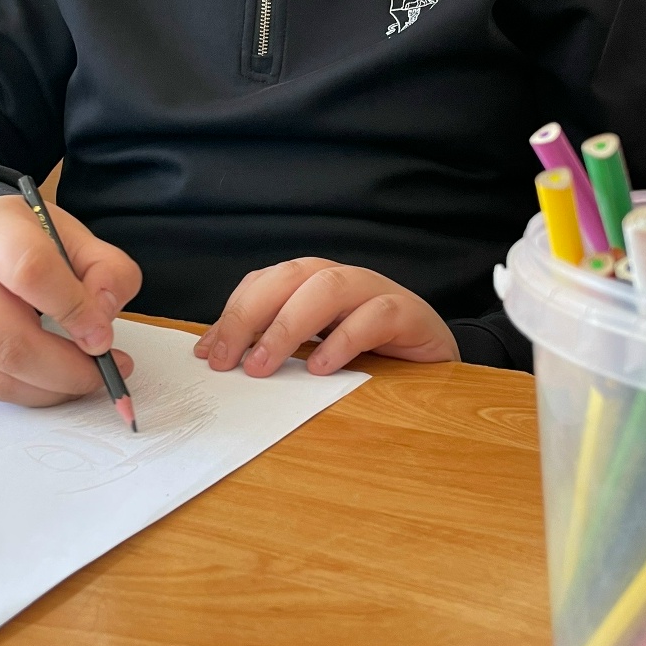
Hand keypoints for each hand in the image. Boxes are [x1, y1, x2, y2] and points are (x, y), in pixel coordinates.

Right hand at [0, 194, 141, 406]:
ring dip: (50, 388)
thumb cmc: (24, 242)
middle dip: (65, 367)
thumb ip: (105, 269)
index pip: (29, 271)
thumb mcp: (73, 237)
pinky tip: (56, 382)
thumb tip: (102, 318)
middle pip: (5, 338)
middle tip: (104, 371)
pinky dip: (30, 394)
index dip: (73, 310)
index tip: (103, 336)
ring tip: (85, 378)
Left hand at [193, 258, 459, 376]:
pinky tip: (321, 368)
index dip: (233, 313)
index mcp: (313, 283)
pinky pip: (375, 316)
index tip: (208, 354)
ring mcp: (377, 291)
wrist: (437, 361)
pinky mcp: (409, 314)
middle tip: (228, 361)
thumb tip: (218, 357)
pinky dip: (344, 340)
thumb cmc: (370, 356)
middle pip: (290, 277)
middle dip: (251, 315)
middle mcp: (342, 279)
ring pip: (327, 288)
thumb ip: (276, 346)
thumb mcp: (316, 350)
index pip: (265, 283)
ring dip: (288, 326)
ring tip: (264, 365)